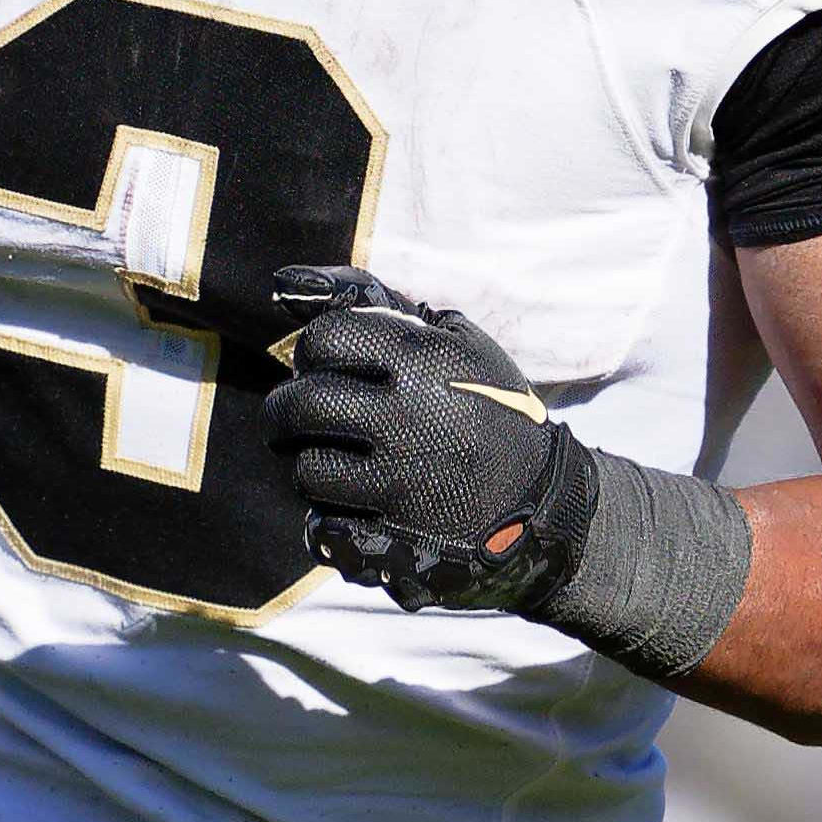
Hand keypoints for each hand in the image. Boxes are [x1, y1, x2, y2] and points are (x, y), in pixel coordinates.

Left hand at [257, 265, 585, 611]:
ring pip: (307, 469)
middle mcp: (409, 419)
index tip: (322, 365)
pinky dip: (327, 509)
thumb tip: (290, 285)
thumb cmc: (489, 409)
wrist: (539, 500)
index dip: (313, 351)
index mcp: (425, 361)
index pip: (324, 339)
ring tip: (326, 457)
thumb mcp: (457, 343)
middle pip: (301, 406)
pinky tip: (348, 497)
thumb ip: (381, 308)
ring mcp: (401, 482)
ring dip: (305, 462)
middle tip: (293, 416)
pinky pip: (326, 521)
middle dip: (283, 411)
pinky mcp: (396, 536)